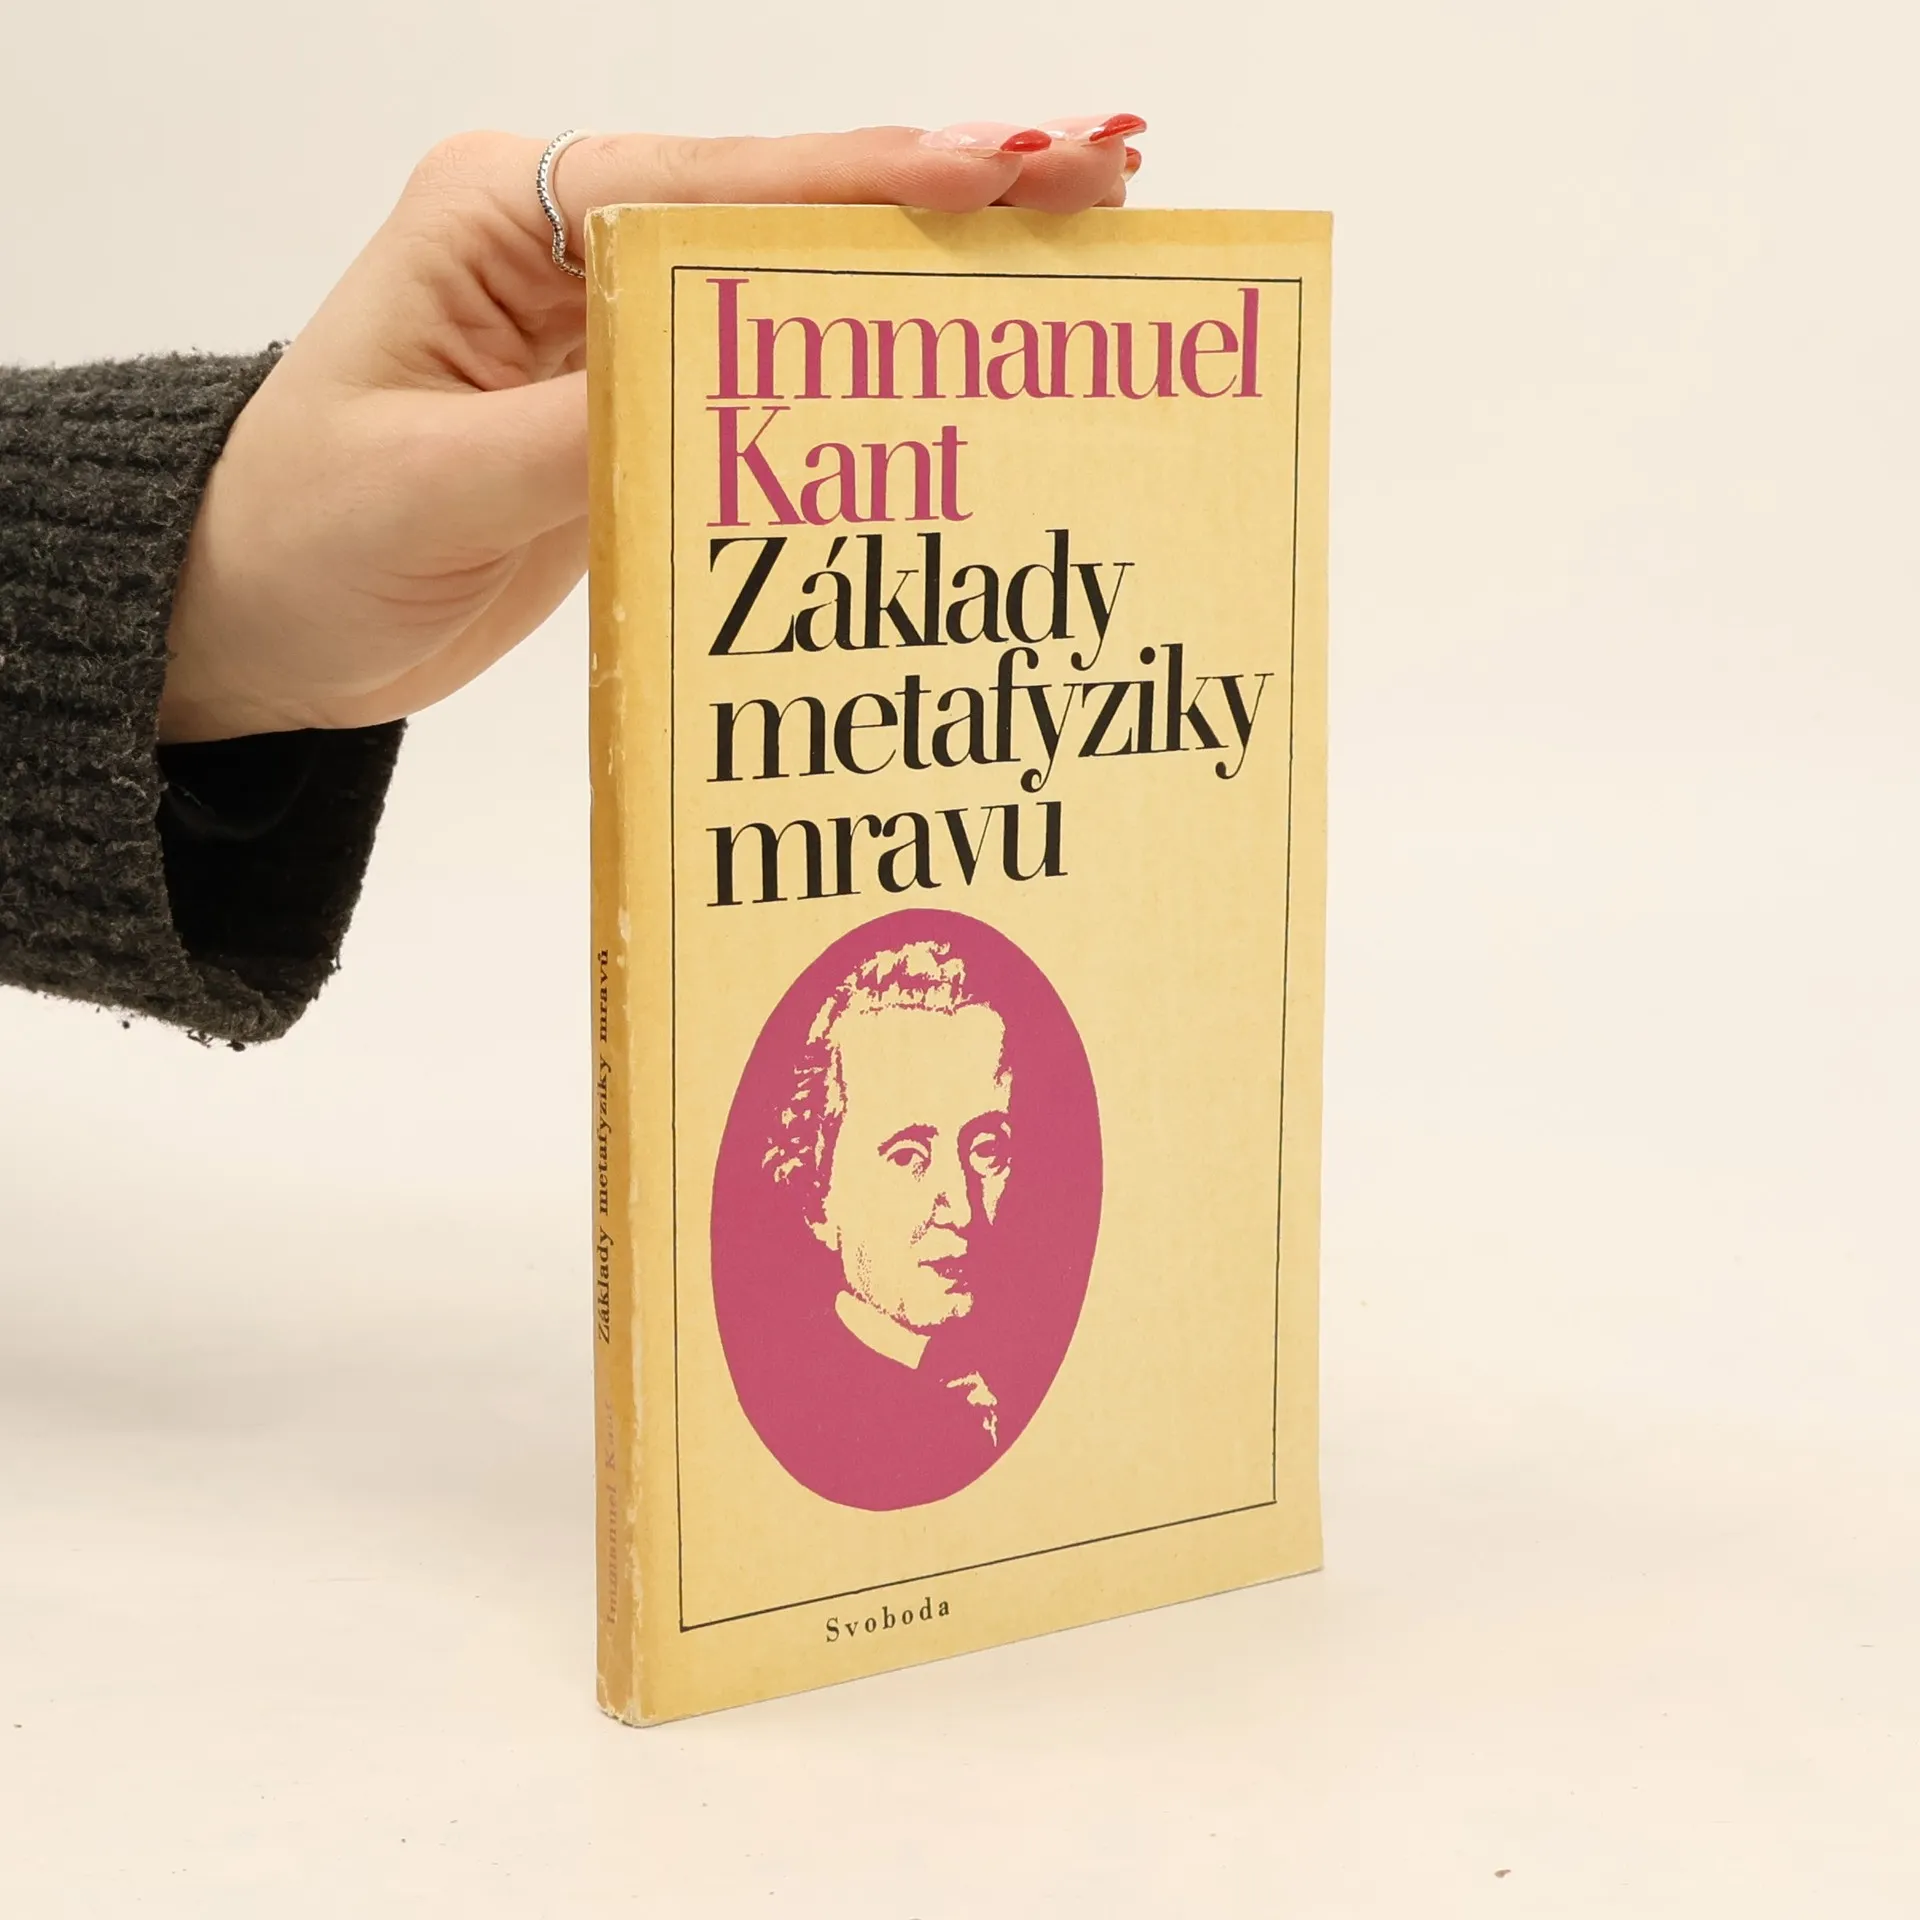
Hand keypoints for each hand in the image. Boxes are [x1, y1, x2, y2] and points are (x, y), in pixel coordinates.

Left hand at [158, 117, 1147, 743]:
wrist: (260, 618)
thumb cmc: (306, 534)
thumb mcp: (435, 483)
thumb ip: (585, 430)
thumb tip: (744, 390)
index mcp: (508, 216)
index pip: (720, 185)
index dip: (874, 181)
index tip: (1013, 161)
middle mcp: (572, 248)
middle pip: (783, 208)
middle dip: (941, 190)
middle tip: (1101, 169)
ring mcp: (611, 326)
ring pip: (794, 285)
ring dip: (924, 270)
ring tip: (1068, 238)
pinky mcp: (633, 404)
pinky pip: (769, 375)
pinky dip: (869, 364)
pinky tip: (956, 360)